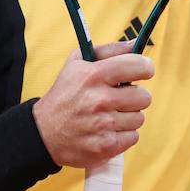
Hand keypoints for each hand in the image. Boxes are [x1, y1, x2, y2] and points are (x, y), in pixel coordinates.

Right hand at [33, 41, 153, 168]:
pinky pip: (134, 136)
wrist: (44, 132)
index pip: (139, 66)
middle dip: (134, 96)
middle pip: (144, 96)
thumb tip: (135, 44)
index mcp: (94, 75)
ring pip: (139, 118)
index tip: (142, 70)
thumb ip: (109, 50)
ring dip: (128, 116)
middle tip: (119, 97)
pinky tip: (107, 129)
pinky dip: (123, 134)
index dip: (145, 67)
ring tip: (109, 114)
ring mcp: (104, 125)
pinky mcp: (107, 146)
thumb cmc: (65, 94)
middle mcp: (100, 100)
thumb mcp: (77, 63)